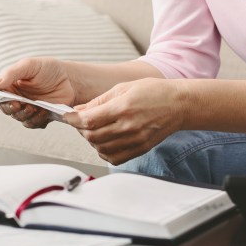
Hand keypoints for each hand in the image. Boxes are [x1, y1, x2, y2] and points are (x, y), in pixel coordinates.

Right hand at [0, 57, 75, 128]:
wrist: (70, 78)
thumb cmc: (48, 68)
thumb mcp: (29, 65)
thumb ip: (11, 74)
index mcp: (10, 85)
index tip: (1, 99)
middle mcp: (17, 98)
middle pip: (7, 109)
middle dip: (12, 108)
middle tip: (20, 104)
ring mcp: (28, 108)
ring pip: (20, 118)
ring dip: (25, 115)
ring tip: (35, 107)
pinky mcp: (40, 116)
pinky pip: (34, 124)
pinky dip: (37, 120)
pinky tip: (44, 111)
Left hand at [64, 78, 184, 164]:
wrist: (178, 105)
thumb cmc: (153, 92)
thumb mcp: (123, 87)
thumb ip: (99, 100)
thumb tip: (79, 110)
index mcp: (123, 107)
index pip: (89, 120)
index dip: (73, 119)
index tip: (68, 116)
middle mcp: (128, 127)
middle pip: (92, 136)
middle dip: (81, 129)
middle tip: (81, 121)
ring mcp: (135, 141)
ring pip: (101, 149)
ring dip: (92, 141)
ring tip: (94, 129)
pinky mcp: (140, 149)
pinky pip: (114, 158)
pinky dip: (104, 152)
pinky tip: (106, 141)